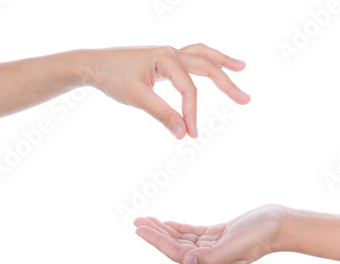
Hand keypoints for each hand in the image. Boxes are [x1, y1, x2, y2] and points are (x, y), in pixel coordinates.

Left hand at [83, 43, 249, 138]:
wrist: (93, 64)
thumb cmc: (112, 77)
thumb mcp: (137, 98)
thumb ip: (162, 114)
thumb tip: (183, 133)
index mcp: (166, 58)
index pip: (189, 89)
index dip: (193, 113)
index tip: (192, 134)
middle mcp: (171, 52)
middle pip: (207, 67)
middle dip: (227, 84)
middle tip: (245, 99)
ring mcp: (169, 54)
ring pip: (202, 56)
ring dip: (222, 63)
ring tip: (241, 67)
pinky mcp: (164, 60)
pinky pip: (191, 59)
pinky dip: (206, 62)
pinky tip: (213, 68)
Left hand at [134, 204, 286, 263]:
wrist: (278, 225)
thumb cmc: (260, 236)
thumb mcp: (236, 247)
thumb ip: (211, 256)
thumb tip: (187, 260)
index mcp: (210, 261)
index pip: (176, 252)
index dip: (157, 241)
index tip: (141, 229)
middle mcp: (209, 255)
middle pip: (175, 246)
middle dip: (155, 235)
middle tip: (137, 222)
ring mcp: (213, 244)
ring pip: (182, 238)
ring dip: (164, 230)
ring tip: (147, 220)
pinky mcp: (218, 234)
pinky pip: (192, 232)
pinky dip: (178, 228)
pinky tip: (168, 223)